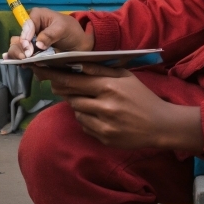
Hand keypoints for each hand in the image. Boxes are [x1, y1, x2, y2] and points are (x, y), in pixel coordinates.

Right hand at [3, 8, 93, 59]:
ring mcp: (30, 40)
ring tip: (22, 62)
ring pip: (17, 46)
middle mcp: (30, 27)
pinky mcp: (31, 50)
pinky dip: (20, 59)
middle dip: (19, 48)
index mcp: (37, 16)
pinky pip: (22, 54)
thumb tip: (38, 44)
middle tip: (24, 57)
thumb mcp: (63, 29)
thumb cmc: (71, 31)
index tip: (29, 49)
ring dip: (17, 54)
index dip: (26, 37)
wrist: (77, 44)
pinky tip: (21, 64)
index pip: (27, 26)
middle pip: (19, 37)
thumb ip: (50, 35)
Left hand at [33, 64, 203, 152]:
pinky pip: (85, 127)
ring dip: (78, 106)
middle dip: (65, 91)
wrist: (159, 124)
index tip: (44, 73)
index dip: (56, 77)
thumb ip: (101, 70)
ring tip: (91, 101)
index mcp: (109, 87)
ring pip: (77, 113)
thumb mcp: (125, 77)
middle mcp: (104, 106)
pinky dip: (87, 120)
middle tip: (61, 86)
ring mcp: (103, 125)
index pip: (74, 81)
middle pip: (72, 98)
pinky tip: (99, 116)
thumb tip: (78, 64)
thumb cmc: (142, 97)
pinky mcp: (103, 138)